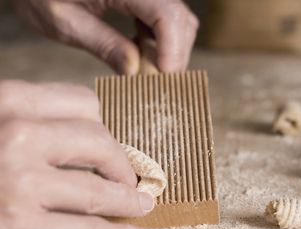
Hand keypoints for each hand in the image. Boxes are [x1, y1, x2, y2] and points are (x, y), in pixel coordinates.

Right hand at [0, 80, 160, 228]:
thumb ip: (31, 128)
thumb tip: (92, 139)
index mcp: (5, 103)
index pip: (80, 102)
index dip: (104, 126)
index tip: (111, 146)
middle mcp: (13, 135)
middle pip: (99, 142)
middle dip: (121, 163)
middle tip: (130, 178)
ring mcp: (18, 182)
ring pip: (100, 190)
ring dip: (129, 201)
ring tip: (142, 206)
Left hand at [12, 0, 198, 73]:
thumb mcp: (64, 21)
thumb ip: (103, 44)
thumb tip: (136, 71)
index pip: (166, 15)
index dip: (172, 49)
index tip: (163, 78)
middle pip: (180, 19)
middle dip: (173, 55)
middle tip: (154, 83)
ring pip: (178, 20)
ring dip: (169, 49)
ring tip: (145, 70)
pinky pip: (165, 17)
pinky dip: (160, 39)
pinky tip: (140, 53)